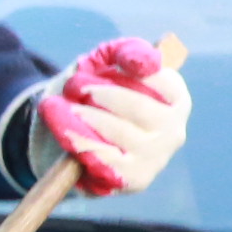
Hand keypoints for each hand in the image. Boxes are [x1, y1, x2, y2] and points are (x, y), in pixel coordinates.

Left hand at [38, 36, 187, 195]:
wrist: (59, 135)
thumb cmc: (88, 95)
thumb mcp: (101, 64)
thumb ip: (124, 52)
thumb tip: (148, 61)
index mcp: (174, 96)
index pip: (157, 78)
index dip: (119, 72)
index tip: (86, 72)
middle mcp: (174, 128)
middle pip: (136, 106)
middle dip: (97, 94)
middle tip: (70, 88)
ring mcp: (157, 157)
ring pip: (119, 134)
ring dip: (81, 118)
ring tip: (56, 108)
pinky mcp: (136, 180)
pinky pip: (107, 162)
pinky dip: (80, 145)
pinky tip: (64, 136)